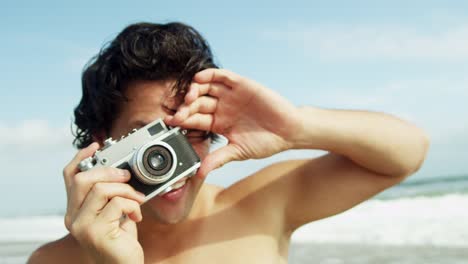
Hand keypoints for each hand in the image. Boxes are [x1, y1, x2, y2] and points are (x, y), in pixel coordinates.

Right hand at [63, 143, 145, 263]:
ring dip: (126, 190)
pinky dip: (132, 205)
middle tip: (127, 176)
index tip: (96, 146)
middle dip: (109, 171)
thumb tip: (121, 170)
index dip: (81, 157)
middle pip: (82, 179)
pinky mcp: (95, 233)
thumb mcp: (115, 212)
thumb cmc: (121, 240)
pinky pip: (116, 204)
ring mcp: (81, 226)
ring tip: (137, 200)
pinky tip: (136, 216)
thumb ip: (111, 194)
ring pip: (100, 189)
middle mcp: (72, 218)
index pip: (69, 177)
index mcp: (75, 210)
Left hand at [165, 68, 300, 177]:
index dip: (181, 120)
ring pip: (205, 87)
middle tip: (179, 113)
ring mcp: (230, 95)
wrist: (288, 131)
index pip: (194, 119)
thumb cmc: (265, 142)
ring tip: (188, 97)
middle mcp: (221, 107)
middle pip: (196, 102)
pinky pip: (222, 76)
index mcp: (217, 123)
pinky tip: (200, 79)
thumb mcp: (238, 151)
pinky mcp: (241, 84)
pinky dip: (210, 75)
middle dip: (186, 107)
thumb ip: (218, 159)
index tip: (169, 123)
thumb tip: (200, 172)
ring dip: (194, 89)